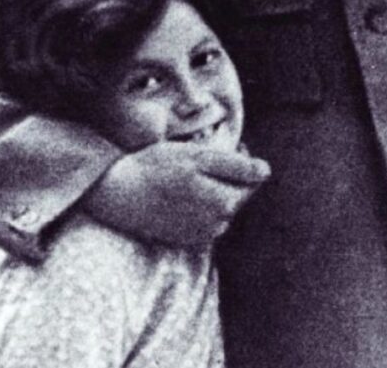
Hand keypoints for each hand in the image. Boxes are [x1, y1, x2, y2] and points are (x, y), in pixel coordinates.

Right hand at [82, 142, 270, 244]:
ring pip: (221, 207)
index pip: (253, 179)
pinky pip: (205, 219)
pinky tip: (181, 193)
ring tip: (190, 175)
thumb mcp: (198, 157)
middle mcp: (218, 223)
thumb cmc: (158, 168)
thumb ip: (236, 166)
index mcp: (226, 202)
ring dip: (215, 190)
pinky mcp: (186, 240)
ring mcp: (202, 234)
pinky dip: (200, 205)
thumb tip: (266, 172)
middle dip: (229, 176)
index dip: (243, 160)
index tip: (227, 146)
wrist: (120, 194)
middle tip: (206, 156)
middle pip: (238, 194)